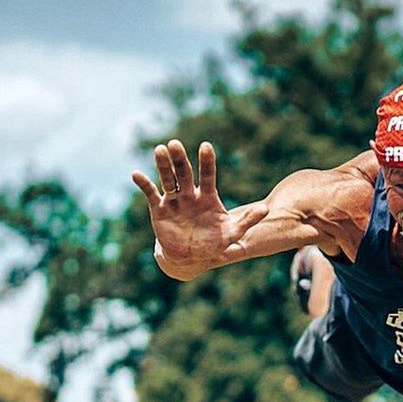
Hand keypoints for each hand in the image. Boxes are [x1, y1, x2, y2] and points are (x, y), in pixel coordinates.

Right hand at [131, 140, 266, 276]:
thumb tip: (266, 209)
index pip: (208, 175)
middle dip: (180, 159)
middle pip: (184, 173)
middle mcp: (189, 194)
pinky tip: (136, 174)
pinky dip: (144, 184)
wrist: (191, 257)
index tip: (205, 146)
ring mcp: (174, 200)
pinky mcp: (159, 209)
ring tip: (159, 150)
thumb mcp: (232, 233)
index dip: (206, 161)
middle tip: (174, 144)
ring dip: (163, 166)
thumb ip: (247, 220)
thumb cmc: (213, 242)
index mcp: (207, 196)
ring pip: (168, 179)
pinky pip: (151, 194)